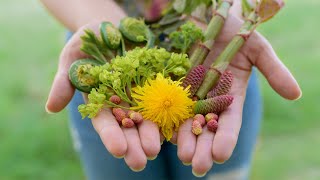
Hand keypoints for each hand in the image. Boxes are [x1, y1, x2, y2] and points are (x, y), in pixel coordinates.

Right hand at [45, 21, 160, 170]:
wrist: (112, 29)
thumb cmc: (87, 43)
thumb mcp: (72, 58)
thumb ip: (64, 82)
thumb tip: (51, 107)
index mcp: (100, 102)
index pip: (105, 123)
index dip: (111, 136)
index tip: (118, 150)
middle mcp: (121, 104)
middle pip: (128, 128)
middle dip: (133, 145)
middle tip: (140, 162)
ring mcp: (140, 96)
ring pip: (147, 119)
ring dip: (151, 136)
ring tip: (155, 150)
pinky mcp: (155, 86)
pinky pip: (164, 101)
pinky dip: (168, 115)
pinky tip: (174, 129)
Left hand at [175, 14, 301, 175]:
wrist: (209, 18)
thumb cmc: (236, 31)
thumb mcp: (258, 49)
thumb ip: (274, 70)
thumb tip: (296, 95)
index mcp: (231, 96)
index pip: (230, 122)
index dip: (226, 138)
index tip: (221, 155)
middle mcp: (209, 99)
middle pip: (207, 128)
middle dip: (203, 148)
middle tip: (197, 166)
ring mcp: (190, 93)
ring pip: (186, 121)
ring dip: (184, 140)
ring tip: (182, 156)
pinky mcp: (173, 85)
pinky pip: (168, 104)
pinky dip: (166, 119)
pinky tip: (162, 134)